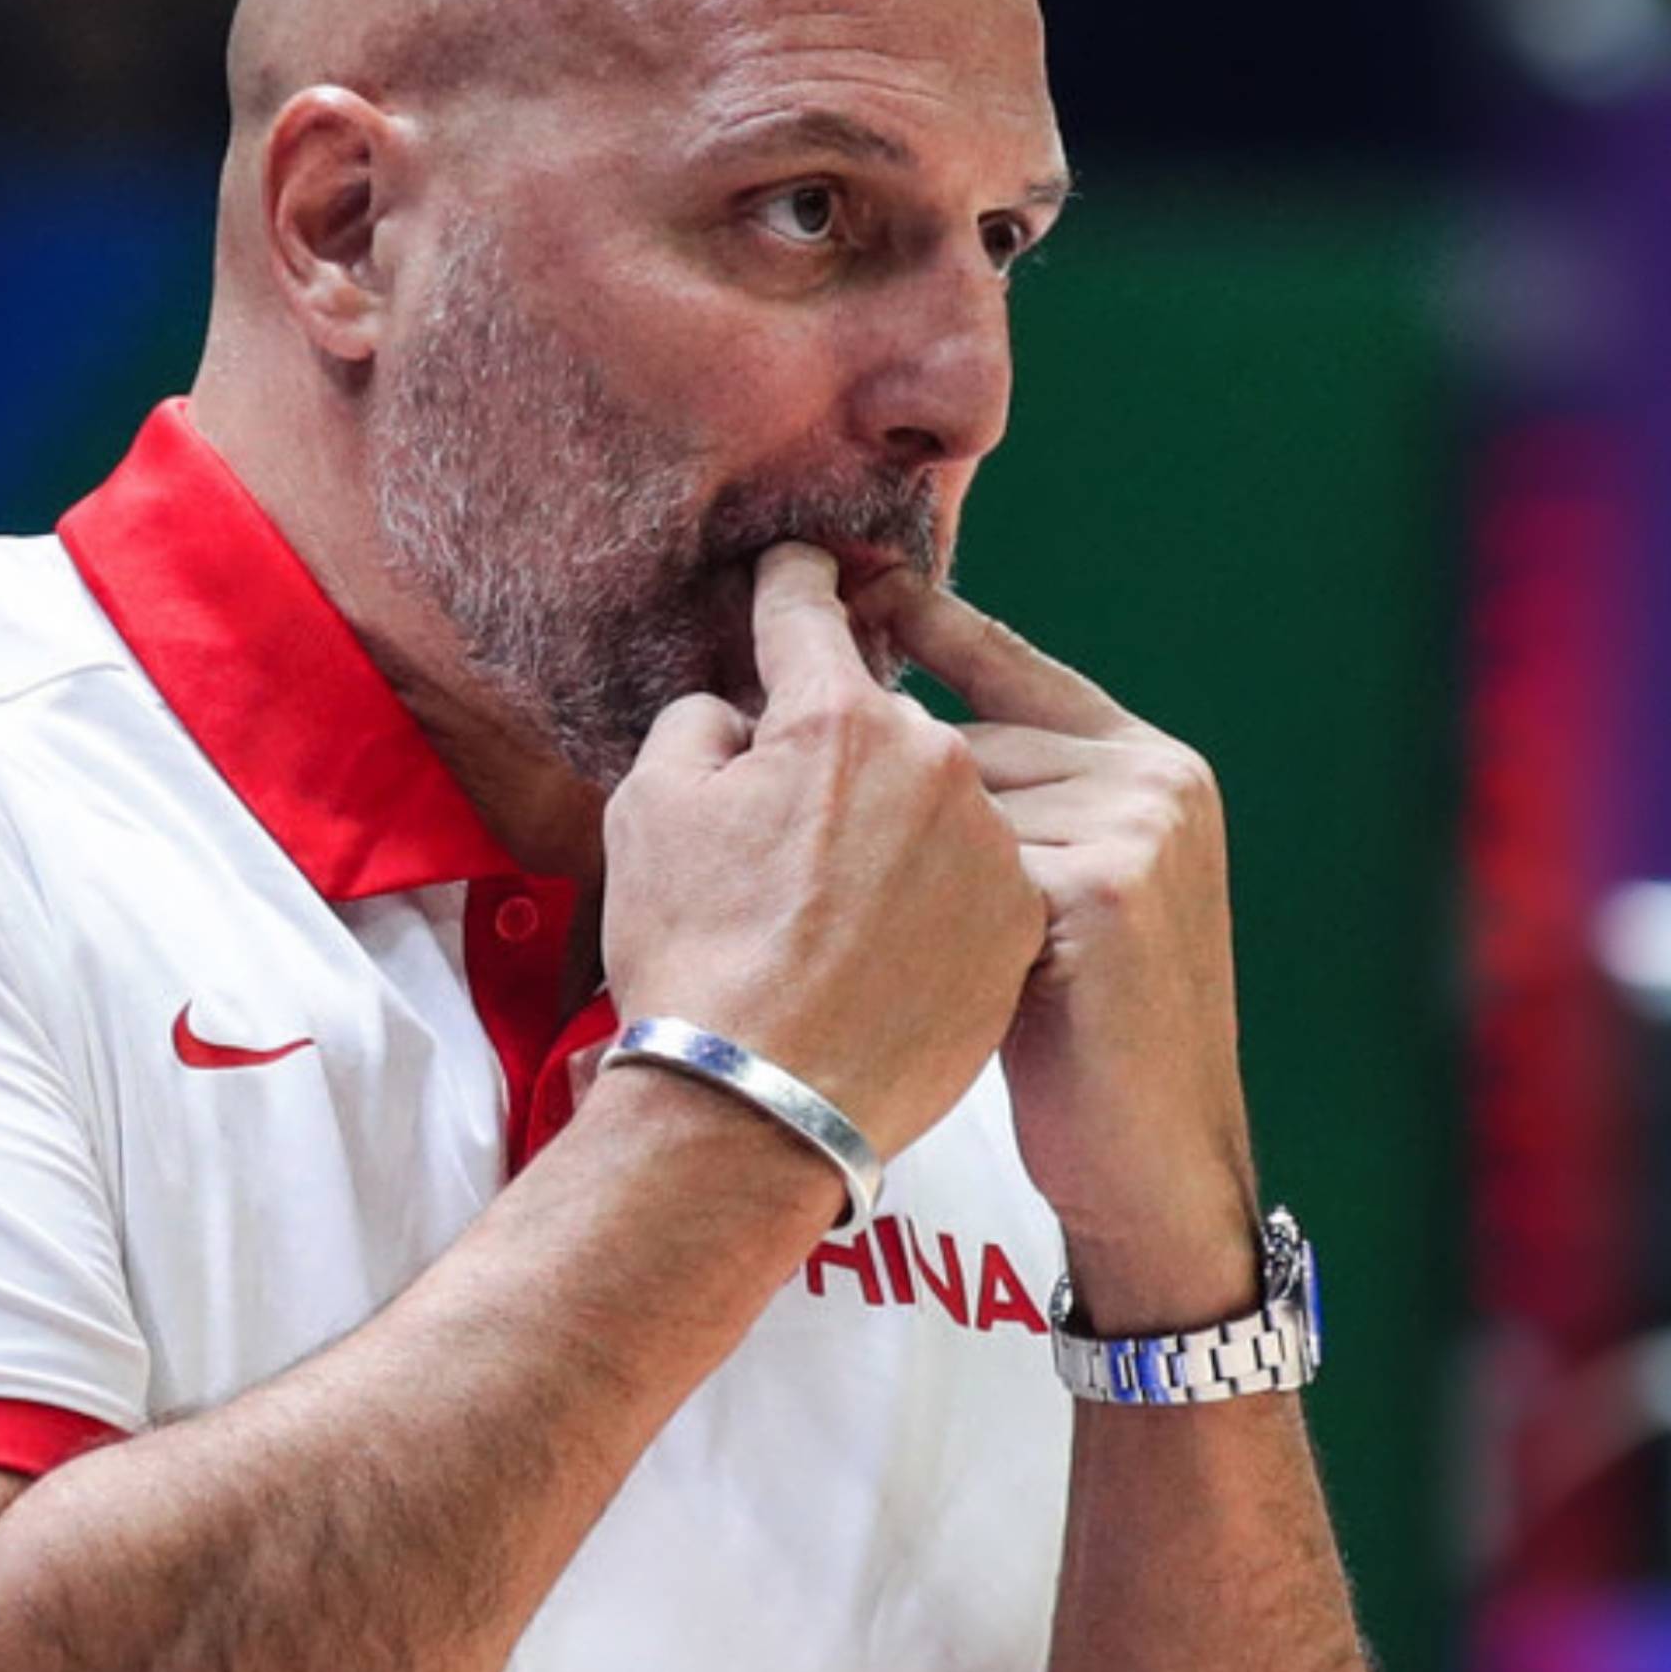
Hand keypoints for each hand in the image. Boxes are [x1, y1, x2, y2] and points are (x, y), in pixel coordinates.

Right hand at [602, 546, 1046, 1165]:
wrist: (760, 1103)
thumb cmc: (693, 955)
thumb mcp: (650, 809)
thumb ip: (701, 724)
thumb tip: (747, 709)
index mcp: (839, 716)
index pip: (812, 613)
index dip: (797, 584)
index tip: (805, 568)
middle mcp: (937, 762)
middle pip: (883, 725)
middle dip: (839, 752)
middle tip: (788, 822)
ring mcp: (989, 844)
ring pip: (936, 805)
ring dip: (893, 831)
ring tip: (832, 910)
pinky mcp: (1020, 921)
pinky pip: (975, 880)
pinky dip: (937, 897)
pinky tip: (886, 945)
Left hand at [861, 575, 1258, 1329]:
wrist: (1158, 1161)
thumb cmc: (1092, 1042)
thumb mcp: (1070, 902)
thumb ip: (1019, 819)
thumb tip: (893, 748)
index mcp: (1149, 761)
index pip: (1012, 667)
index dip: (924, 625)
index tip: (843, 584)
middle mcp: (1151, 780)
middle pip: (961, 746)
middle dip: (871, 789)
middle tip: (785, 837)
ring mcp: (1135, 831)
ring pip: (949, 810)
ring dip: (872, 860)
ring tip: (808, 920)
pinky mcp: (1103, 895)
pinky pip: (960, 876)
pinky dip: (896, 914)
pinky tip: (841, 952)